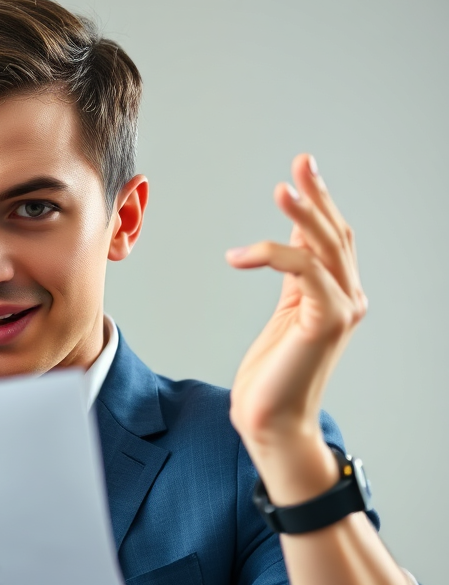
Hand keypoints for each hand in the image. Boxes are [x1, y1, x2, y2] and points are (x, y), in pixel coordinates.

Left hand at [225, 154, 367, 490]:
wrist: (270, 422)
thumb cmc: (270, 378)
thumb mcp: (284, 317)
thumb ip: (293, 282)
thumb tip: (289, 245)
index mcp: (335, 297)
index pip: (332, 239)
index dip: (320, 203)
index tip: (302, 171)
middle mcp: (347, 299)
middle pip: (336, 235)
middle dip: (318, 196)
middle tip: (302, 162)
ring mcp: (341, 310)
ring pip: (325, 246)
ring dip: (304, 213)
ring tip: (281, 189)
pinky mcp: (324, 321)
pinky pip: (303, 269)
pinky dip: (272, 253)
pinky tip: (238, 256)